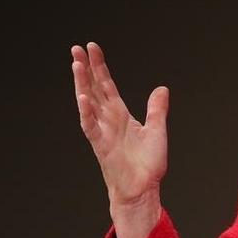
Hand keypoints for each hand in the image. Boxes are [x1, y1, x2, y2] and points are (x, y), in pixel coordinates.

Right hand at [71, 42, 167, 207]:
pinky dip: (86, 112)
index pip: (107, 85)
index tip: (92, 48)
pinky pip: (91, 126)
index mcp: (121, 115)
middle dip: (86, 69)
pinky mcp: (101, 146)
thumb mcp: (157, 130)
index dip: (100, 67)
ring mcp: (103, 132)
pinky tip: (83, 97)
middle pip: (94, 89)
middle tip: (76, 48)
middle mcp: (109, 120)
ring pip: (88, 103)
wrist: (143, 189)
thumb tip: (162, 88)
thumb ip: (157, 109)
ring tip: (76, 64)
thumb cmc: (148, 164)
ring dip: (82, 84)